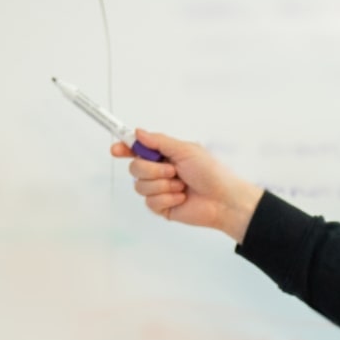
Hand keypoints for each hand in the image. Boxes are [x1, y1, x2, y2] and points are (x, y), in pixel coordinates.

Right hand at [110, 130, 263, 243]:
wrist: (223, 199)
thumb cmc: (211, 172)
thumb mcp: (186, 150)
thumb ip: (159, 141)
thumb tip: (137, 132)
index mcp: (164, 155)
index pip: (136, 150)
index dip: (124, 148)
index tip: (116, 149)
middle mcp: (159, 172)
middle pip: (134, 168)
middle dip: (153, 169)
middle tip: (173, 170)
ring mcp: (159, 190)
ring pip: (140, 186)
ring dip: (163, 185)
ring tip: (181, 186)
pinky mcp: (162, 207)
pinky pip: (151, 202)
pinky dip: (168, 198)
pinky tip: (182, 197)